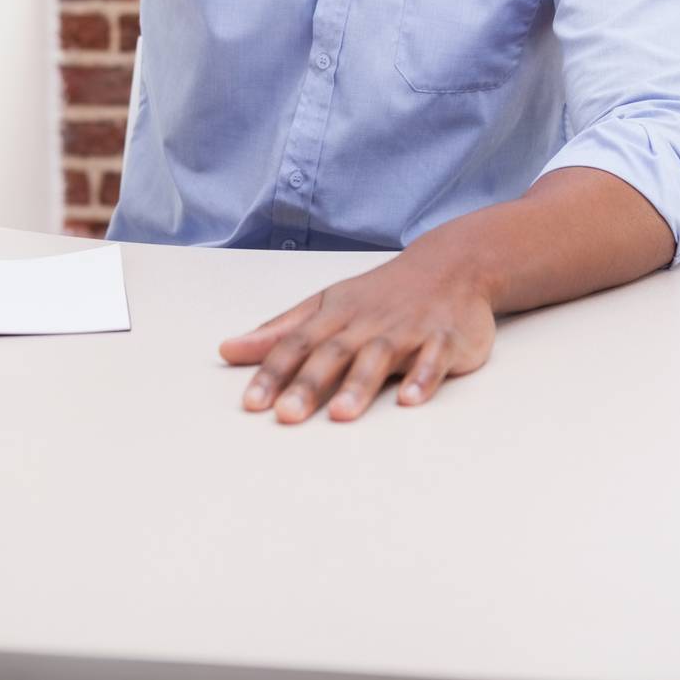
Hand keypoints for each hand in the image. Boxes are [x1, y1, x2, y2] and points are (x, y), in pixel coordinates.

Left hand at [219, 244, 495, 423]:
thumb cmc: (380, 293)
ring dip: (360, 384)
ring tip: (341, 415)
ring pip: (380, 356)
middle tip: (286, 415)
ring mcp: (408, 329)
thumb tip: (228, 349)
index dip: (273, 372)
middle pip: (334, 352)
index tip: (252, 404)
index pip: (297, 342)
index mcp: (336, 314)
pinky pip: (434, 358)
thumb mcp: (326, 304)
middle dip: (310, 383)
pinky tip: (411, 399)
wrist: (451, 264)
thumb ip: (280, 330)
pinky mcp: (445, 339)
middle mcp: (368, 322)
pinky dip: (423, 377)